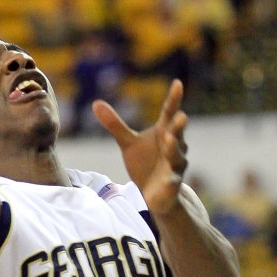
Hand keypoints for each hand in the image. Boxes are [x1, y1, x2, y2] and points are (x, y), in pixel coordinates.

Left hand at [92, 79, 187, 214]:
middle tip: (181, 115)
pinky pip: (173, 181)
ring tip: (169, 140)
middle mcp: (174, 146)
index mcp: (164, 132)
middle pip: (176, 133)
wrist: (154, 192)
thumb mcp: (127, 143)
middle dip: (178, 125)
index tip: (177, 83)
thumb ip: (115, 124)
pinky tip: (168, 178)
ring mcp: (175, 165)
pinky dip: (171, 179)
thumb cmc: (144, 162)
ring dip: (174, 149)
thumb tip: (95, 103)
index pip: (168, 113)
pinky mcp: (172, 184)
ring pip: (177, 156)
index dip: (173, 99)